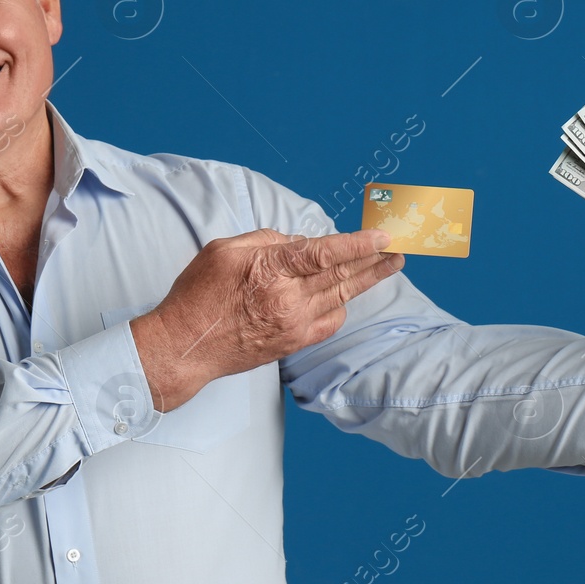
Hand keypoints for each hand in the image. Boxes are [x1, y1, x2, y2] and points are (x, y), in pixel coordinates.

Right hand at [130, 228, 404, 411]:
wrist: (185, 347)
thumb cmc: (197, 295)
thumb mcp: (223, 250)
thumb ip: (264, 241)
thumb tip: (296, 243)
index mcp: (271, 270)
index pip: (326, 252)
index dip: (358, 243)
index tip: (382, 236)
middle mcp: (288, 298)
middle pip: (342, 274)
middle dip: (374, 260)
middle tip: (399, 249)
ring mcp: (293, 324)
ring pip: (340, 298)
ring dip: (367, 281)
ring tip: (388, 267)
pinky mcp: (291, 343)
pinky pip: (328, 323)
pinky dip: (341, 308)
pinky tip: (349, 298)